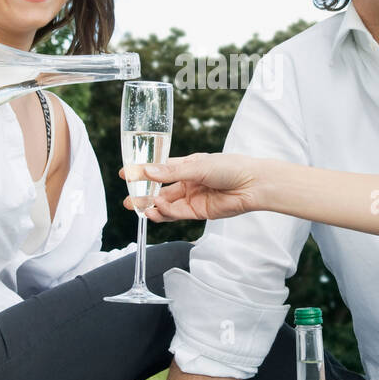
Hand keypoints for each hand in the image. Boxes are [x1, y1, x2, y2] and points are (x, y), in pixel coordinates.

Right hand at [121, 153, 264, 222]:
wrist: (252, 184)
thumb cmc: (230, 168)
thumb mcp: (198, 166)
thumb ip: (172, 172)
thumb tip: (148, 172)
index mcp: (188, 165)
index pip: (160, 169)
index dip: (143, 171)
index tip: (126, 173)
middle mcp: (188, 182)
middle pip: (160, 190)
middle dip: (143, 195)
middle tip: (128, 199)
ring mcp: (192, 198)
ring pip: (166, 204)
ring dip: (152, 206)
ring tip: (138, 207)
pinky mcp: (198, 212)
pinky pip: (176, 214)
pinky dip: (165, 213)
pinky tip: (156, 209)